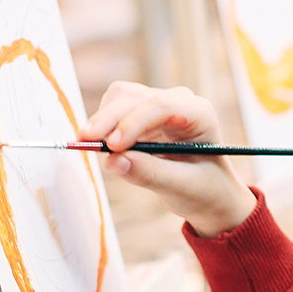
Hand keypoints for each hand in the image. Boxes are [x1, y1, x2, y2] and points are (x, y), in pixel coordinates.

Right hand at [79, 81, 256, 236]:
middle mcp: (179, 102)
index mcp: (199, 114)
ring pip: (120, 98)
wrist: (208, 193)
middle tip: (84, 143)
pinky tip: (101, 147)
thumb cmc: (204, 189)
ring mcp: (159, 105)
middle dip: (107, 119)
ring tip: (91, 147)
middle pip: (134, 98)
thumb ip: (150, 174)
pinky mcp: (141, 114)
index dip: (132, 123)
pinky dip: (103, 126)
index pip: (161, 105)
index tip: (112, 147)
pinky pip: (114, 110)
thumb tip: (113, 162)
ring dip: (102, 120)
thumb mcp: (182, 187)